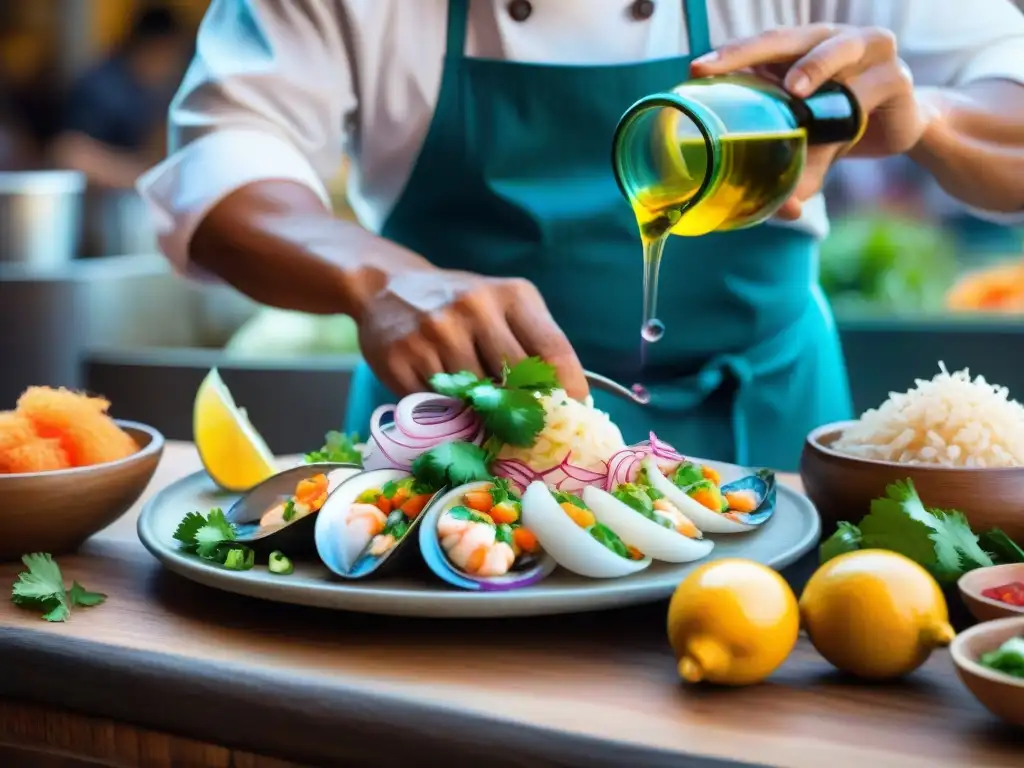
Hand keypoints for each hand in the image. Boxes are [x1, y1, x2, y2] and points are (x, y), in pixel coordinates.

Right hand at [357, 268, 589, 399]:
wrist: (386, 286)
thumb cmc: (459, 305)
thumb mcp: (502, 305)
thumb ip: (532, 343)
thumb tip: (566, 401)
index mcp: (510, 295)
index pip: (553, 351)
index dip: (569, 389)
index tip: (575, 412)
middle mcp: (473, 309)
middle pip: (515, 382)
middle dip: (523, 410)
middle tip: (525, 426)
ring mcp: (434, 334)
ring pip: (475, 398)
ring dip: (481, 412)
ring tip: (478, 408)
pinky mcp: (400, 358)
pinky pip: (436, 405)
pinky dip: (445, 411)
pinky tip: (445, 399)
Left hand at [690, 24, 931, 219]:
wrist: (905, 128)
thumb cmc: (843, 127)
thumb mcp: (812, 148)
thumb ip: (792, 170)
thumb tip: (782, 213)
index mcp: (800, 49)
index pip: (759, 46)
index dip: (729, 54)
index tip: (696, 70)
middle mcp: (829, 39)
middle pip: (785, 39)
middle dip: (748, 52)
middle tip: (715, 69)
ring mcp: (866, 49)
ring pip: (836, 51)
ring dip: (815, 67)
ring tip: (795, 89)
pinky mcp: (895, 75)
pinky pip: (870, 89)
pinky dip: (853, 107)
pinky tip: (844, 123)